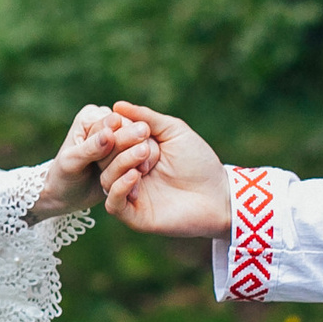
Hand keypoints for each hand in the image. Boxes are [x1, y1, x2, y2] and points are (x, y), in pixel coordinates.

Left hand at [29, 104, 156, 221]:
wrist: (65, 195)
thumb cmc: (63, 176)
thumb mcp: (72, 162)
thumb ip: (91, 148)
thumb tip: (109, 133)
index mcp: (90, 117)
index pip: (113, 122)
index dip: (124, 136)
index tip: (133, 146)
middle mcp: (106, 124)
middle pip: (128, 131)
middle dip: (133, 149)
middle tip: (143, 161)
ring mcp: (117, 139)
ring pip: (137, 145)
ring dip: (138, 160)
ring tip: (142, 172)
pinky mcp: (126, 155)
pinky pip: (138, 159)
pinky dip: (139, 169)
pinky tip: (140, 178)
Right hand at [99, 102, 231, 237]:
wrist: (219, 194)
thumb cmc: (198, 161)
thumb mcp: (173, 131)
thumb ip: (146, 118)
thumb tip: (117, 105)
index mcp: (132, 152)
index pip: (108, 138)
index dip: (113, 129)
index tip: (125, 121)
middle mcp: (126, 172)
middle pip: (103, 156)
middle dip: (120, 144)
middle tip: (144, 140)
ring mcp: (129, 195)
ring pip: (106, 177)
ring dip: (122, 162)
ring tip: (145, 154)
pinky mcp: (134, 216)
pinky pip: (113, 203)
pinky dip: (119, 187)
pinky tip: (136, 175)